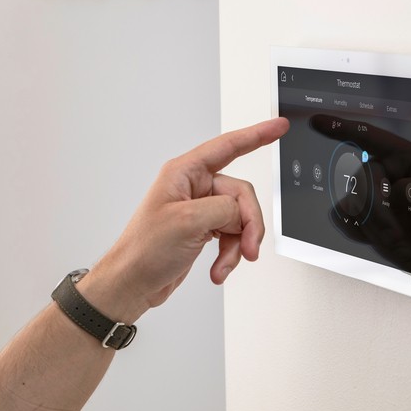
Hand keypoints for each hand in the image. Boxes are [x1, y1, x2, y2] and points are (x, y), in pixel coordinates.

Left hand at [85, 117, 288, 320]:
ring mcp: (199, 209)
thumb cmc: (144, 251)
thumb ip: (224, 208)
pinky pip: (232, 235)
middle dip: (248, 223)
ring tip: (225, 264)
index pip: (228, 146)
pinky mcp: (203, 229)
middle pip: (240, 194)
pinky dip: (230, 254)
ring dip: (238, 244)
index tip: (278, 126)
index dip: (257, 135)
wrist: (132, 283)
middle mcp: (193, 187)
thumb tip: (241, 212)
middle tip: (248, 247)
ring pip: (239, 218)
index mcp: (184, 173)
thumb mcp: (187, 222)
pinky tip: (218, 268)